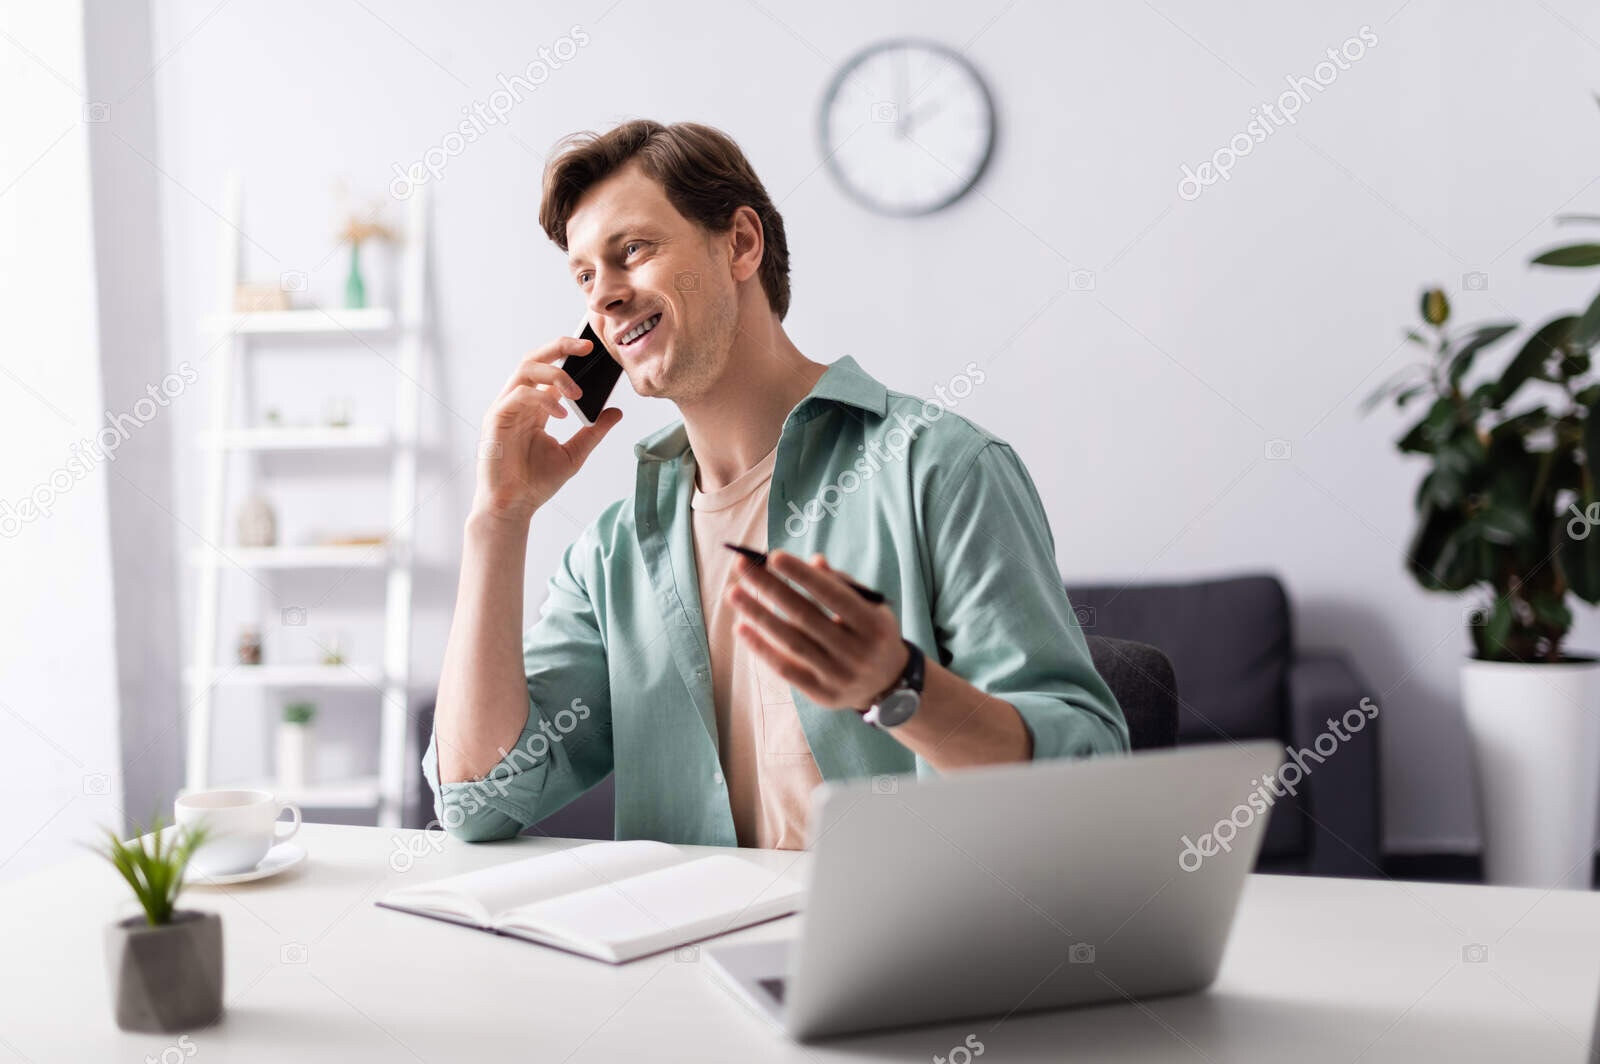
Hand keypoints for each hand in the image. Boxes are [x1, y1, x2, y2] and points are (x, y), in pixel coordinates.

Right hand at [473, 334, 622, 523]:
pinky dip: (543, 399)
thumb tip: (616, 412)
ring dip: (555, 374)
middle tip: (587, 347)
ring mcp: (506, 408)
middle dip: (560, 347)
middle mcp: (519, 402)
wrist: (513, 506)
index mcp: (536, 406)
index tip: (593, 349)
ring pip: (525, 370)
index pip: (550, 369)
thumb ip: (593, 431)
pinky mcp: (496, 419)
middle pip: (534, 359)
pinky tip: (561, 413)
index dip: (568, 354)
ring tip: (577, 393)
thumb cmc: (535, 482)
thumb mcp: (574, 453)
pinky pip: (519, 395)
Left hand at [725, 550, 909, 710]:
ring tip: (734, 593)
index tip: (773, 556)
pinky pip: (786, 669)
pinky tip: (741, 627)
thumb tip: (812, 561)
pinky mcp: (822, 694)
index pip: (833, 595)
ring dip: (758, 615)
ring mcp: (838, 676)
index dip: (802, 575)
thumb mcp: (871, 607)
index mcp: (873, 624)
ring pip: (791, 642)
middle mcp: (857, 652)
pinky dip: (762, 648)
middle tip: (743, 566)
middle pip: (805, 616)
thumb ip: (842, 585)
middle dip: (771, 588)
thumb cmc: (872, 634)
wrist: (889, 685)